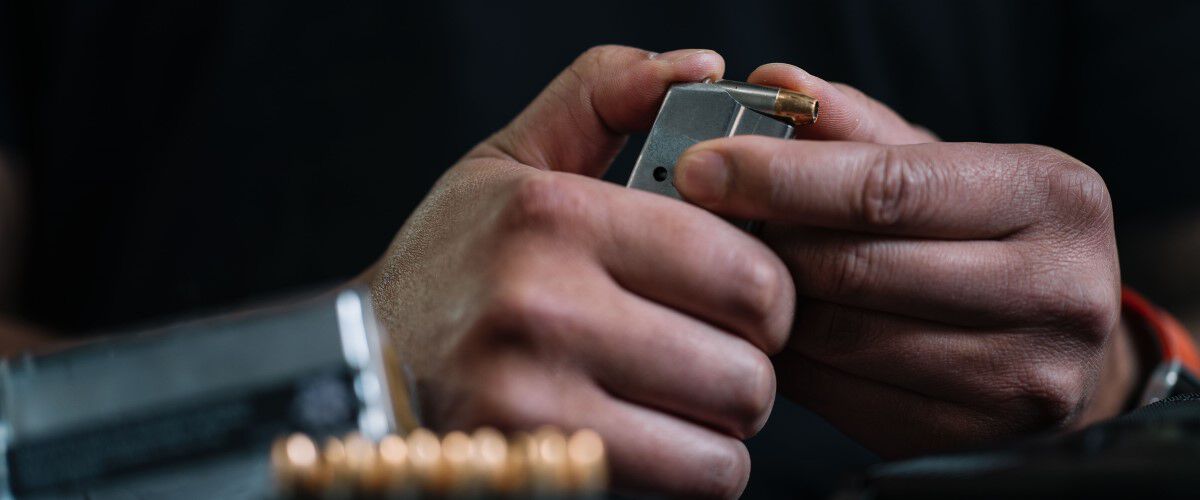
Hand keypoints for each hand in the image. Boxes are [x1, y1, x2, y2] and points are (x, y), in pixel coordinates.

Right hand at [361, 47, 793, 497]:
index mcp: (554, 216)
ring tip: (679, 394)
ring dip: (724, 422)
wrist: (365, 364)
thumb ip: (604, 94)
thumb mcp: (512, 158)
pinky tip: (655, 434)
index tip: (745, 298)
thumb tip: (704, 66)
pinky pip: (689, 484)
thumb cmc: (453, 260)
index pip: (746, 271)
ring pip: (727, 435)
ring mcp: (535, 398)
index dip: (770, 293)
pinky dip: (694, 468)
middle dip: (751, 362)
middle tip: (716, 351)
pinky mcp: (538, 462)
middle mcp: (544, 305)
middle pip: (748, 363)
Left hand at [673, 64, 1126, 457]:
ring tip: (741, 273)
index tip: (702, 168)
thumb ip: (858, 128)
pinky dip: (793, 361)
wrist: (1061, 347)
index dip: (779, 178)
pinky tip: (778, 330)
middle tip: (705, 222)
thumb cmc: (990, 238)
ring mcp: (1021, 378)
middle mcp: (1056, 291)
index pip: (888, 188)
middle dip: (764, 241)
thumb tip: (774, 83)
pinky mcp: (973, 440)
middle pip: (856, 268)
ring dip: (772, 304)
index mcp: (1052, 197)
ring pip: (841, 339)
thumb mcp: (945, 167)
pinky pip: (843, 397)